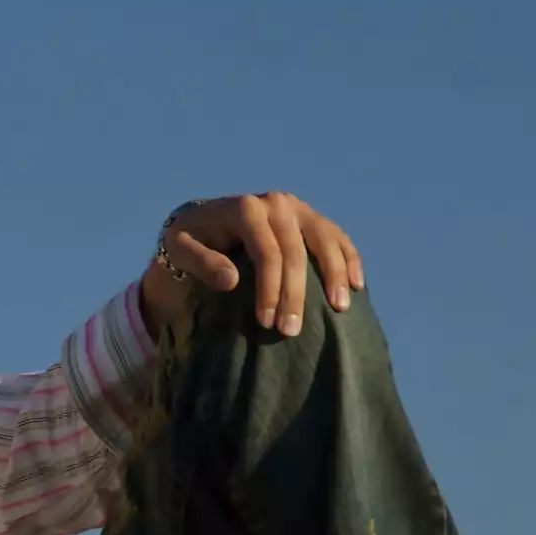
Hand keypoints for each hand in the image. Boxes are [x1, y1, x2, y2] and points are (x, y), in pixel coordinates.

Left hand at [141, 192, 364, 337]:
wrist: (200, 222)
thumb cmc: (187, 241)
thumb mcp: (179, 249)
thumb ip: (201, 262)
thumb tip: (232, 280)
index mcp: (246, 208)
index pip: (267, 253)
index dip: (270, 289)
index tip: (266, 322)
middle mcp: (276, 203)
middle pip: (296, 252)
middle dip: (296, 294)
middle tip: (291, 331)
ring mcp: (297, 208)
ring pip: (325, 241)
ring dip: (335, 275)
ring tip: (339, 309)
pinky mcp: (309, 217)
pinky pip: (336, 237)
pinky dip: (349, 259)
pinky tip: (356, 284)